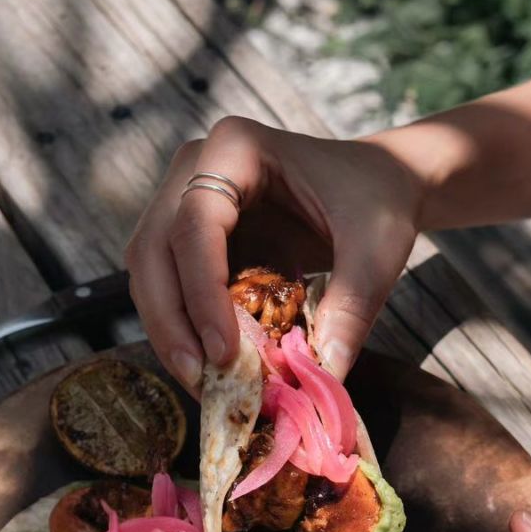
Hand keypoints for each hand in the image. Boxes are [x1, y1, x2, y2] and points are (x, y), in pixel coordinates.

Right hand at [125, 117, 421, 394]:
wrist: (380, 185)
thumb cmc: (377, 202)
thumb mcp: (377, 250)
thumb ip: (352, 307)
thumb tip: (324, 375)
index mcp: (235, 147)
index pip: (195, 222)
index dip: (201, 292)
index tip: (224, 352)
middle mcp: (196, 169)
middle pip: (153, 249)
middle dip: (170, 321)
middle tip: (199, 379)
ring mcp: (186, 202)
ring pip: (150, 273)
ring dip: (170, 332)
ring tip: (204, 383)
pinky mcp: (193, 239)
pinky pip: (172, 289)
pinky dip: (186, 331)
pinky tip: (211, 368)